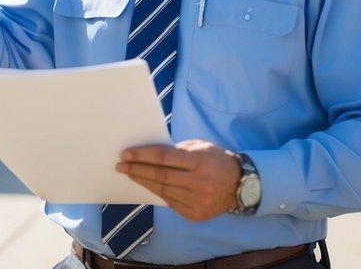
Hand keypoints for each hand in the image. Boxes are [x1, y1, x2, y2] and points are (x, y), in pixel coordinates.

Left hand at [116, 140, 240, 220]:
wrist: (240, 186)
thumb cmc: (216, 160)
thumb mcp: (200, 146)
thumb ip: (177, 149)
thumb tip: (150, 153)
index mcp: (199, 162)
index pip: (163, 157)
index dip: (142, 155)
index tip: (125, 154)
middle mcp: (198, 183)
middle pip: (160, 176)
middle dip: (136, 170)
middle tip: (120, 166)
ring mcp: (196, 201)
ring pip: (162, 191)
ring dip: (143, 182)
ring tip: (129, 174)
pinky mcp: (194, 214)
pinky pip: (170, 202)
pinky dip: (156, 193)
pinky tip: (146, 185)